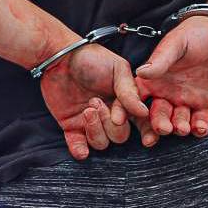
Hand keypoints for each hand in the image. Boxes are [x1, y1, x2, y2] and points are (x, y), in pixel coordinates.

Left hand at [39, 43, 148, 159]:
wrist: (60, 56)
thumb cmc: (90, 57)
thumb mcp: (117, 68)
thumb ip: (130, 91)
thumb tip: (143, 112)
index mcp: (125, 102)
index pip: (141, 123)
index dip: (146, 132)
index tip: (148, 138)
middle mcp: (110, 115)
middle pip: (120, 136)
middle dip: (110, 123)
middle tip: (97, 102)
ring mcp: (91, 122)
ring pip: (102, 143)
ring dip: (96, 131)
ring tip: (87, 109)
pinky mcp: (72, 127)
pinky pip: (78, 147)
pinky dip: (80, 151)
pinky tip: (81, 149)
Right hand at [134, 16, 207, 138]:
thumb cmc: (196, 33)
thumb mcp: (177, 43)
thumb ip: (160, 60)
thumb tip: (140, 72)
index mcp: (155, 78)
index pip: (136, 98)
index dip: (129, 110)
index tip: (128, 118)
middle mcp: (167, 92)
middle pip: (157, 115)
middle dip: (159, 125)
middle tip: (163, 129)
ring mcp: (186, 99)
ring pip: (178, 121)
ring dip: (179, 128)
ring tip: (183, 128)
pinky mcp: (205, 104)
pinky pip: (200, 121)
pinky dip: (198, 128)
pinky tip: (199, 129)